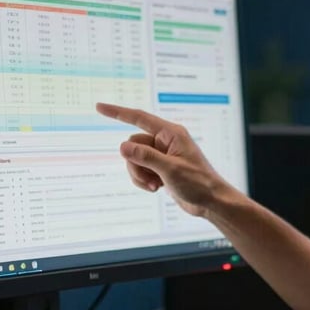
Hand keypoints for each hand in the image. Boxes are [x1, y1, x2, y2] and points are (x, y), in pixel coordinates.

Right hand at [96, 102, 228, 216]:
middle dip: (135, 164)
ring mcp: (162, 155)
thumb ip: (145, 156)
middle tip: (150, 179)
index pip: (139, 118)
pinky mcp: (160, 168)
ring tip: (155, 186)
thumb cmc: (198, 183)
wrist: (210, 202)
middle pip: (133, 145)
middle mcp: (165, 141)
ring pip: (134, 159)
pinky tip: (156, 189)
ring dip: (139, 175)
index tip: (99, 107)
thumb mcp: (170, 169)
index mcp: (171, 133)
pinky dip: (143, 180)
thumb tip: (122, 147)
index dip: (117, 112)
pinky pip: (140, 169)